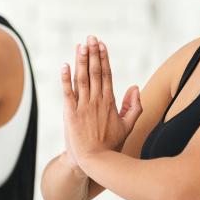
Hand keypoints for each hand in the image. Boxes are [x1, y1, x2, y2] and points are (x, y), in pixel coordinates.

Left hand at [60, 36, 141, 164]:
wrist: (95, 161)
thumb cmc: (111, 145)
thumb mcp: (127, 126)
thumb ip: (134, 106)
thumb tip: (135, 87)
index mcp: (109, 102)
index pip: (106, 74)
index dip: (103, 58)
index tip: (101, 44)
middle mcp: (97, 101)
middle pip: (95, 72)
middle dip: (92, 53)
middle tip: (90, 37)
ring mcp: (83, 106)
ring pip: (82, 78)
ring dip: (81, 60)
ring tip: (80, 45)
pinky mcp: (71, 113)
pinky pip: (68, 93)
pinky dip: (65, 78)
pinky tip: (64, 65)